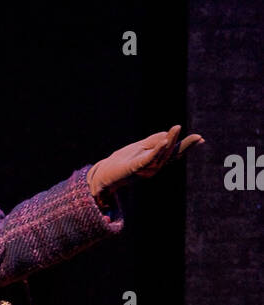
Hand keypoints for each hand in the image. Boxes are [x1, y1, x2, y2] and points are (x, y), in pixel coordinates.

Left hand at [88, 125, 204, 197]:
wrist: (103, 175)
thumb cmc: (122, 161)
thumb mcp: (140, 148)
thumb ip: (154, 141)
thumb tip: (169, 135)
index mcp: (156, 162)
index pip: (174, 153)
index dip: (187, 146)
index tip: (201, 139)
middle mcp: (153, 168)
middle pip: (171, 154)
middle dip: (184, 145)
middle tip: (198, 137)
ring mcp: (145, 169)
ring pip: (161, 156)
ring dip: (170, 142)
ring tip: (177, 129)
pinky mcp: (134, 168)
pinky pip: (148, 159)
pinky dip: (157, 150)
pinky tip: (164, 142)